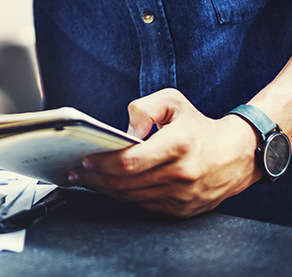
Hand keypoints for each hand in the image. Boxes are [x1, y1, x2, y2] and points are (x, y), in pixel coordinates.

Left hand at [68, 88, 261, 217]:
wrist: (234, 155)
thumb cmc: (197, 126)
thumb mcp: (173, 101)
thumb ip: (144, 107)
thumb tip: (126, 130)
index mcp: (178, 145)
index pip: (130, 162)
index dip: (103, 163)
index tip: (86, 158)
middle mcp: (181, 174)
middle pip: (125, 184)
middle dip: (95, 178)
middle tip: (76, 171)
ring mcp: (182, 196)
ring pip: (131, 197)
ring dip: (104, 189)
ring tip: (86, 178)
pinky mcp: (182, 210)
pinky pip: (143, 205)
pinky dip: (123, 197)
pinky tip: (110, 187)